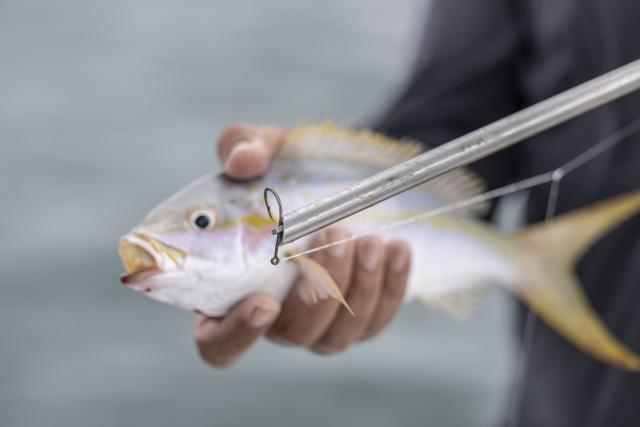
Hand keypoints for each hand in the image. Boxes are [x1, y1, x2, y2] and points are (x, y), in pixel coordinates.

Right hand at [194, 123, 411, 366]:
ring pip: (336, 335)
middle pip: (291, 334)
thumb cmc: (277, 172)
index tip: (264, 302)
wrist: (325, 180)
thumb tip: (244, 162)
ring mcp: (316, 324)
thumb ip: (241, 148)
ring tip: (371, 239)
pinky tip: (396, 249)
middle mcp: (272, 319)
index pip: (218, 342)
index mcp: (229, 291)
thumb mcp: (256, 148)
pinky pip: (375, 321)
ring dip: (358, 287)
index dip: (236, 334)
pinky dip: (390, 288)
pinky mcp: (356, 319)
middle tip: (337, 235)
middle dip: (318, 291)